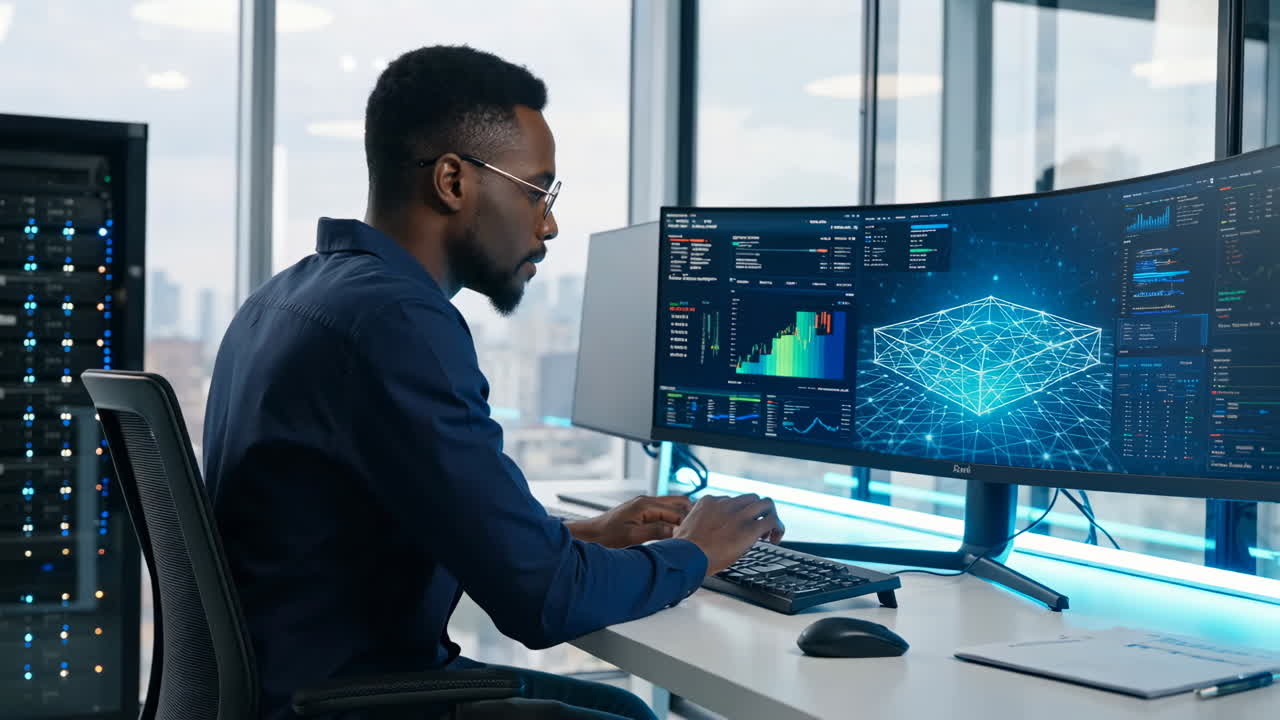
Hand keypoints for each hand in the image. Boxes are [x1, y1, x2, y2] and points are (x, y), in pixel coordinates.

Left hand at [565, 495, 692, 548]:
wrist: (590, 535)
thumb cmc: (607, 535)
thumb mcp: (632, 536)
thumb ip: (655, 531)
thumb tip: (676, 531)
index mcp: (645, 504)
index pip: (676, 511)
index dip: (687, 524)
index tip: (695, 536)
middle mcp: (647, 502)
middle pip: (678, 504)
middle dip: (688, 516)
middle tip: (696, 532)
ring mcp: (645, 507)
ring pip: (672, 508)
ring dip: (680, 519)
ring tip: (688, 534)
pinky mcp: (642, 514)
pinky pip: (663, 514)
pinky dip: (671, 521)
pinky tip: (675, 534)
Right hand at [672, 494, 785, 575]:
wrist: (686, 556)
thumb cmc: (683, 549)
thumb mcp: (684, 529)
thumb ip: (694, 525)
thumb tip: (691, 532)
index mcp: (709, 502)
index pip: (731, 500)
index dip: (738, 514)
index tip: (738, 526)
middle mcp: (726, 504)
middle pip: (752, 498)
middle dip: (757, 512)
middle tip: (757, 529)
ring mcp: (738, 515)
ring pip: (766, 503)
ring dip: (770, 515)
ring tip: (768, 533)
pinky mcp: (749, 528)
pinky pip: (772, 521)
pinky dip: (778, 528)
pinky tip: (774, 539)